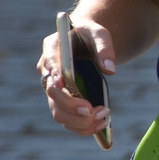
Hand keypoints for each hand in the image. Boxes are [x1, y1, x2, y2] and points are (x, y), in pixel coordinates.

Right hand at [37, 18, 114, 138]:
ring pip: (58, 112)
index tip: (63, 85)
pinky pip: (68, 119)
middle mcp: (48, 72)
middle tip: (92, 110)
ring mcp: (54, 89)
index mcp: (52, 48)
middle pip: (52, 95)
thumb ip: (104, 48)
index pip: (49, 63)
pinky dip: (83, 126)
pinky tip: (102, 124)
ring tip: (104, 118)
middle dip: (71, 105)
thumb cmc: (90, 35)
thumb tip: (110, 70)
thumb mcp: (99, 33)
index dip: (55, 76)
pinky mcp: (63, 101)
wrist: (86, 41)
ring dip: (79, 121)